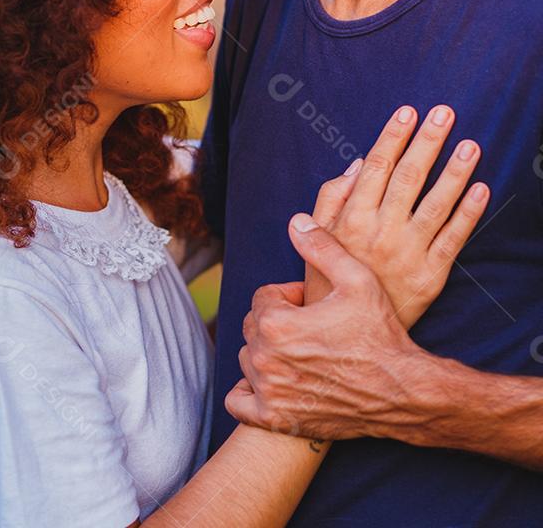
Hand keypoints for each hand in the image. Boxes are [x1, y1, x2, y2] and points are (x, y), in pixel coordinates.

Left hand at [225, 219, 420, 438]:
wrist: (402, 391)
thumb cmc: (380, 334)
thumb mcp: (356, 279)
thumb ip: (321, 247)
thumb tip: (296, 221)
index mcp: (277, 323)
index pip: (263, 297)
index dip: (288, 296)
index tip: (312, 303)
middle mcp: (266, 358)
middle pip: (253, 327)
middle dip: (276, 321)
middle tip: (310, 326)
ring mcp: (269, 392)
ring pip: (249, 360)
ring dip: (268, 352)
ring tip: (302, 351)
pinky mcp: (276, 419)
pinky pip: (239, 402)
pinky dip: (249, 391)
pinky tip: (275, 381)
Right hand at [307, 104, 489, 327]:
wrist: (348, 338)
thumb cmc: (329, 280)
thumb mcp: (316, 237)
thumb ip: (331, 197)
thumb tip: (356, 164)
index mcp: (352, 219)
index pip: (376, 167)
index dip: (392, 137)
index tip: (407, 112)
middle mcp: (381, 231)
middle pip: (409, 177)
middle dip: (427, 142)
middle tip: (444, 114)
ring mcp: (409, 253)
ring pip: (436, 204)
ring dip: (455, 172)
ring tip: (471, 145)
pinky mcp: (431, 276)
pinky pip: (454, 239)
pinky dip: (469, 214)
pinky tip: (482, 190)